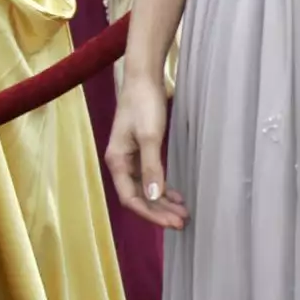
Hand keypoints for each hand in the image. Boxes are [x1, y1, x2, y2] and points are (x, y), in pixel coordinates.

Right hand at [107, 71, 187, 228]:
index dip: (151, 213)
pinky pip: (150, 177)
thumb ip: (152, 167)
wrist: (144, 78)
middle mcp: (121, 163)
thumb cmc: (144, 104)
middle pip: (139, 197)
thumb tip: (154, 197)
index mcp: (117, 162)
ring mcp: (130, 158)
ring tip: (183, 213)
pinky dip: (163, 188)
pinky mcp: (141, 151)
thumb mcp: (150, 137)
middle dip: (159, 211)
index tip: (172, 221)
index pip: (131, 198)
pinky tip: (176, 195)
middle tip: (182, 222)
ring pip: (146, 189)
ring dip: (163, 202)